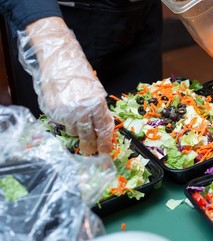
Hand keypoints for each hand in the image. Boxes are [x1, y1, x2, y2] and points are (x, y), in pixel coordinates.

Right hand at [18, 17, 113, 154]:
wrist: (59, 61)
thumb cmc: (80, 75)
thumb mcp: (96, 92)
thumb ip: (100, 111)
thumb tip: (103, 129)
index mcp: (96, 103)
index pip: (102, 129)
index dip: (104, 142)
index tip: (105, 151)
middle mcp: (81, 109)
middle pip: (88, 135)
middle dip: (90, 145)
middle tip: (90, 151)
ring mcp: (65, 111)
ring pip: (73, 131)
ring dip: (77, 130)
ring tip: (77, 119)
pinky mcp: (52, 110)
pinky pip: (61, 123)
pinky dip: (65, 120)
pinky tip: (66, 110)